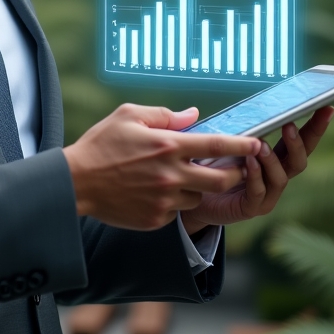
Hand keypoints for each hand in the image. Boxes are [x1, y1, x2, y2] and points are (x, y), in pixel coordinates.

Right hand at [62, 104, 261, 230]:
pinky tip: (155, 191)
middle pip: (221, 179)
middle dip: (233, 173)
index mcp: (168, 146)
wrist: (76, 182)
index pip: (216, 143)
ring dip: (198, 187)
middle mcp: (171, 175)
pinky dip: (174, 201)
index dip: (241, 144)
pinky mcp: (156, 219)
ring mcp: (165, 200)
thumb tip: (194, 115)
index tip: (257, 143)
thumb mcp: (128, 115)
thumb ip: (164, 114)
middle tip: (232, 167)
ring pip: (199, 196)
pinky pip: (177, 211)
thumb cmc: (101, 144)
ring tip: (180, 176)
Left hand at [177, 106, 333, 232]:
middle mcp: (276, 176)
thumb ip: (240, 128)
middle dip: (300, 142)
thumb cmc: (213, 166)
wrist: (195, 197)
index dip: (315, 126)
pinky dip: (256, 177)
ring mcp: (267, 195)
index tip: (327, 107)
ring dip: (273, 160)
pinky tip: (249, 163)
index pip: (301, 141)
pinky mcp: (251, 208)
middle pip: (299, 160)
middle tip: (290, 125)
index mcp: (276, 158)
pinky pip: (258, 192)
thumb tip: (246, 104)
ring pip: (281, 177)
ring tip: (262, 145)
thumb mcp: (229, 143)